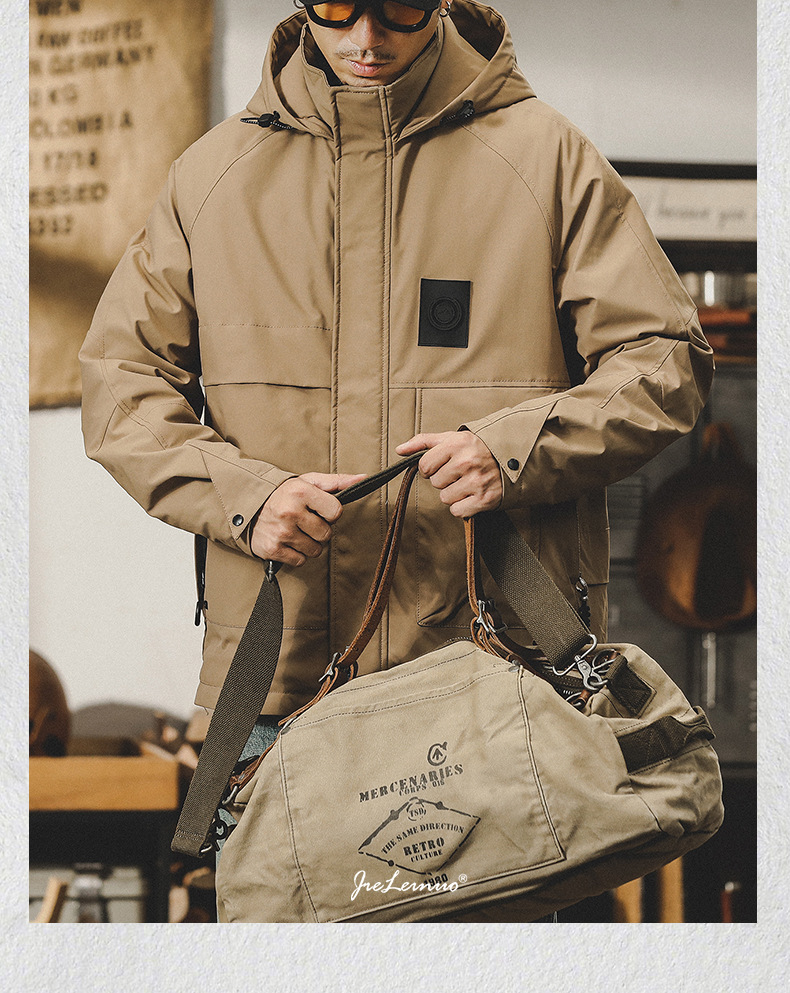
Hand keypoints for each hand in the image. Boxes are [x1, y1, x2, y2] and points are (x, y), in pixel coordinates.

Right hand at [250, 472, 364, 566]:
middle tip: (305, 521)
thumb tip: (362, 478)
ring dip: (309, 543)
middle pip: (326, 534)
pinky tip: (288, 541)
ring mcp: (281, 532)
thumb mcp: (308, 482)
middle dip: (319, 530)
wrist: (247, 507)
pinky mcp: (273, 549)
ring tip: (296, 531)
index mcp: (301, 492)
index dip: (330, 513)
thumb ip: (337, 481)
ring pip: (315, 550)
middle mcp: (290, 512)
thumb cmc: (284, 494)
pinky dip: (296, 554)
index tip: (318, 510)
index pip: (336, 512)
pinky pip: (300, 560)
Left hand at [396, 431, 501, 517]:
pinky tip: (472, 495)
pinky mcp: (485, 499)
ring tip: (468, 483)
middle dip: (445, 480)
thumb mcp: (452, 438)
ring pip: (445, 498)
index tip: (443, 466)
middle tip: (460, 474)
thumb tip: (399, 450)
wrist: (514, 459)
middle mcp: (467, 462)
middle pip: (435, 483)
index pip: (425, 466)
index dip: (431, 468)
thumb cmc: (478, 448)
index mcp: (457, 445)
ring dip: (454, 494)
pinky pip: (457, 511)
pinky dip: (463, 507)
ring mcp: (477, 482)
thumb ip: (424, 442)